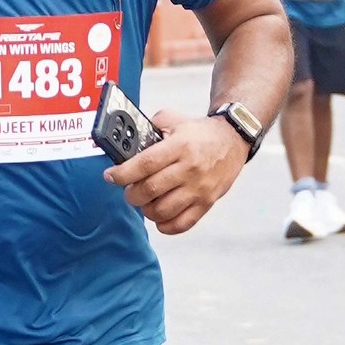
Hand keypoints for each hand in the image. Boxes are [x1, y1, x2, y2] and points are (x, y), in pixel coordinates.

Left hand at [103, 112, 248, 236]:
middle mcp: (190, 168)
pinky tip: (160, 216)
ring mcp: (199, 188)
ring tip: (146, 201)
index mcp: (180, 146)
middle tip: (129, 190)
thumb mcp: (174, 119)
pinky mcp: (207, 203)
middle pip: (151, 190)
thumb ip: (149, 128)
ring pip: (163, 211)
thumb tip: (126, 145)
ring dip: (146, 210)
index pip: (145, 164)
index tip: (111, 176)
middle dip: (131, 194)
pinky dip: (165, 225)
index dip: (123, 173)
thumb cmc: (198, 132)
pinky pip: (182, 224)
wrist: (233, 139)